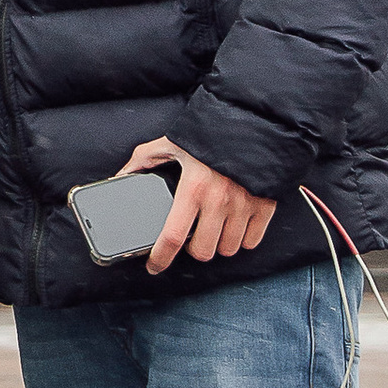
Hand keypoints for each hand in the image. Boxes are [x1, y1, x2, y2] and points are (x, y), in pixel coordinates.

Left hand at [122, 138, 276, 274]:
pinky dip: (242, 239)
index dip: (160, 258)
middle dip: (194, 249)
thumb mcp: (172, 142)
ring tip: (214, 229)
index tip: (154, 266)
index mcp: (192, 188)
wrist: (254, 121)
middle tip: (191, 237)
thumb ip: (144, 159)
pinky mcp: (265, 206)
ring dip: (218, 245)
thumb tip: (122, 175)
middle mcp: (219, 201)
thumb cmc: (210, 132)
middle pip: (202, 251)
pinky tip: (235, 226)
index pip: (172, 236)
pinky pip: (252, 242)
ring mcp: (244, 206)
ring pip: (227, 250)